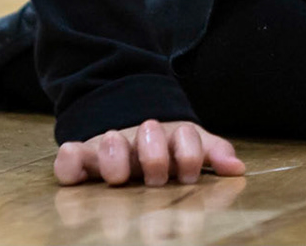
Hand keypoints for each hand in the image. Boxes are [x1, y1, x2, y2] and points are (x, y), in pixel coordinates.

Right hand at [53, 118, 243, 186]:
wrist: (127, 127)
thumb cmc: (165, 148)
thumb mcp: (191, 147)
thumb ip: (213, 153)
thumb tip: (237, 168)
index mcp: (170, 137)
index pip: (185, 135)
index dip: (189, 153)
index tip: (188, 175)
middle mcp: (140, 139)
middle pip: (149, 134)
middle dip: (155, 154)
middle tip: (156, 177)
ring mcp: (109, 146)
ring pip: (108, 141)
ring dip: (115, 154)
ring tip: (118, 176)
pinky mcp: (81, 157)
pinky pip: (68, 157)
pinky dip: (70, 163)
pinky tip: (79, 176)